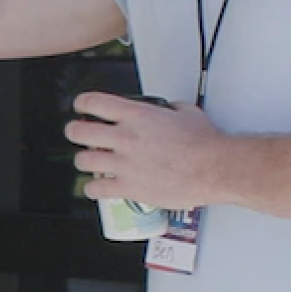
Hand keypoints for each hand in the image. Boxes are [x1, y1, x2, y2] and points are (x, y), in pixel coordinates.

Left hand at [68, 93, 237, 209]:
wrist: (215, 168)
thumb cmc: (205, 143)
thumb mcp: (185, 112)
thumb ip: (168, 109)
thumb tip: (166, 110)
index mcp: (137, 115)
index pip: (93, 103)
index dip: (82, 104)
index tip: (81, 107)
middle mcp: (125, 138)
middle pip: (79, 132)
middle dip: (75, 131)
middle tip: (78, 133)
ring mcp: (124, 164)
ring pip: (83, 161)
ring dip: (84, 160)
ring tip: (91, 161)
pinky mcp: (129, 188)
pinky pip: (96, 189)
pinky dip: (93, 188)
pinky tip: (98, 186)